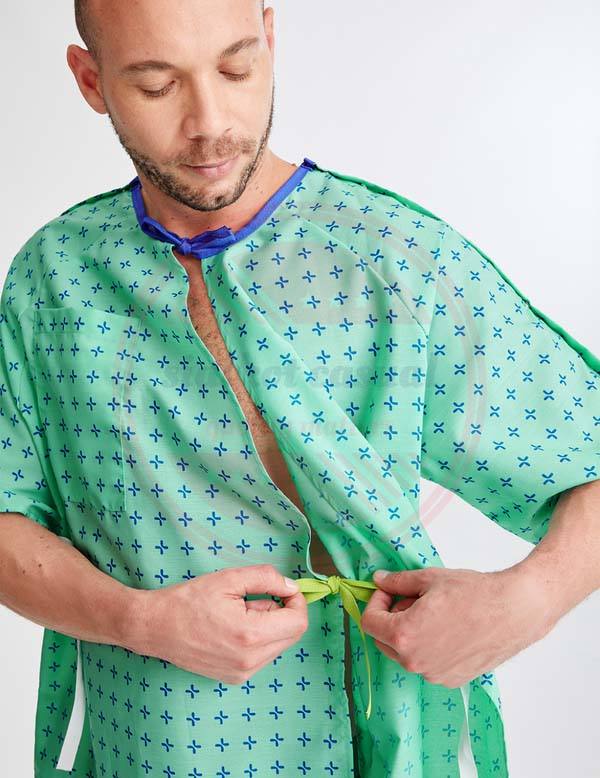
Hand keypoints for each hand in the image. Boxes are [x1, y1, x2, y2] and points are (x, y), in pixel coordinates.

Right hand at [126, 564, 307, 684]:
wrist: (156, 627)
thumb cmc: (189, 600)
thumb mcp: (229, 578)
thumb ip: (266, 578)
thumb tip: (291, 587)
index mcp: (251, 635)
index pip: (298, 622)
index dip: (297, 601)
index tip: (284, 588)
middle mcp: (251, 661)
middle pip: (292, 635)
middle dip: (283, 612)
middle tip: (257, 597)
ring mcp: (243, 673)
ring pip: (278, 645)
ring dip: (270, 625)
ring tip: (240, 613)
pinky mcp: (235, 678)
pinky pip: (263, 656)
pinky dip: (258, 639)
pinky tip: (234, 628)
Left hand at [360, 565, 552, 687]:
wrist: (515, 611)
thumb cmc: (473, 592)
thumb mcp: (429, 579)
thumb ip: (397, 582)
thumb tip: (378, 581)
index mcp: (405, 635)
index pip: (369, 622)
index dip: (375, 602)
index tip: (388, 590)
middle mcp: (415, 661)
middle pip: (383, 640)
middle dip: (390, 618)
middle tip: (411, 598)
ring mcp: (434, 674)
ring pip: (405, 653)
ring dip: (409, 633)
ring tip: (434, 612)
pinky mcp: (451, 680)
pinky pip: (427, 663)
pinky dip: (428, 647)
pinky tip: (448, 629)